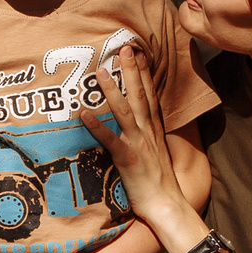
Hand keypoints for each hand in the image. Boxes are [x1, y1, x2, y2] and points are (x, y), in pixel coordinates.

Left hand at [84, 44, 192, 242]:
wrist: (167, 204)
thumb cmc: (158, 182)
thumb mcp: (155, 153)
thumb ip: (146, 136)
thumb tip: (136, 125)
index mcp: (154, 130)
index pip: (150, 95)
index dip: (144, 73)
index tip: (138, 54)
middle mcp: (148, 132)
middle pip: (139, 95)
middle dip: (131, 71)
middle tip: (123, 48)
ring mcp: (139, 144)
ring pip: (124, 112)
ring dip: (112, 91)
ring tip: (100, 72)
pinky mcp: (128, 160)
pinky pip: (111, 141)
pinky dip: (98, 127)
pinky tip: (84, 114)